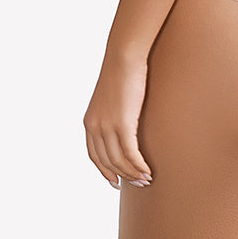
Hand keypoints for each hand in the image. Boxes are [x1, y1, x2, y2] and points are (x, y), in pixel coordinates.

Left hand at [83, 53, 152, 189]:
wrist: (123, 56)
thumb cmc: (122, 70)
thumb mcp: (112, 96)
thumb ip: (113, 111)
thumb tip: (125, 118)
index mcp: (89, 122)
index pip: (94, 155)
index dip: (104, 171)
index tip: (115, 181)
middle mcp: (94, 127)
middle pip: (107, 162)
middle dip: (122, 175)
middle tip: (138, 182)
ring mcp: (107, 127)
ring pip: (119, 161)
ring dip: (133, 173)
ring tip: (146, 179)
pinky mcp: (122, 124)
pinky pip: (130, 153)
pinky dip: (139, 165)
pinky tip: (148, 170)